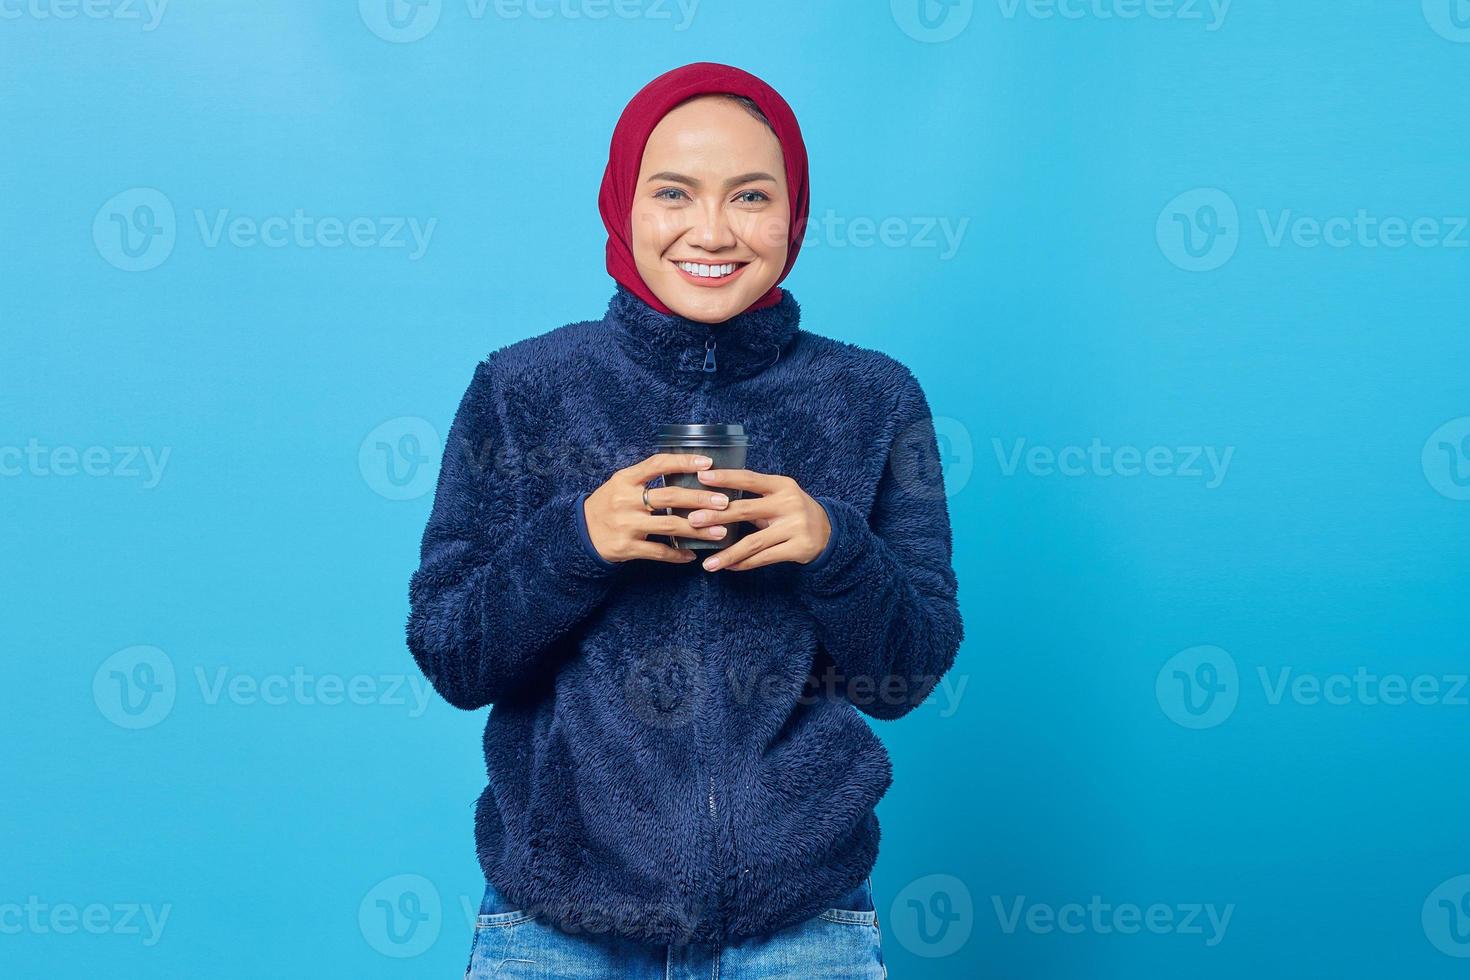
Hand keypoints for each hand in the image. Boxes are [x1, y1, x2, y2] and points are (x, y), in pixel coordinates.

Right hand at [582, 453, 737, 563]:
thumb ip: (647, 478)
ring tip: (720, 532)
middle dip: (700, 499)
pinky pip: (659, 552)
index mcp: (625, 479)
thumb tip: (687, 470)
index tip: (708, 463)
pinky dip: (677, 554)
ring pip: (669, 527)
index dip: (684, 462)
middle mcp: (625, 500)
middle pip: (670, 497)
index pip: (658, 464)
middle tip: (724, 502)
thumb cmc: (608, 504)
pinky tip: (692, 555)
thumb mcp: (621, 484)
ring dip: (698, 530)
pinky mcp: (626, 547)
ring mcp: (626, 525)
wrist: (580, 533)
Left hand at [690, 468, 831, 571]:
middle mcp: (789, 504)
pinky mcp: (798, 548)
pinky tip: (728, 567)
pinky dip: (744, 564)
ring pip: (753, 542)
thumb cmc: (793, 511)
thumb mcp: (780, 496)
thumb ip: (754, 497)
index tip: (702, 477)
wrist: (829, 532)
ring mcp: (795, 527)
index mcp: (782, 485)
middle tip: (693, 521)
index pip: (750, 478)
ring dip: (727, 553)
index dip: (726, 478)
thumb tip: (714, 500)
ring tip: (708, 563)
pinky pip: (764, 558)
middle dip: (717, 516)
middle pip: (746, 510)